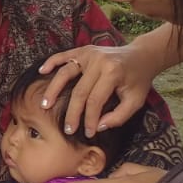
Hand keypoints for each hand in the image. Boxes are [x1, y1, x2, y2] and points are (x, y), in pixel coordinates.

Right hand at [36, 45, 152, 135]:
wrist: (141, 56)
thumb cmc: (138, 80)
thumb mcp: (136, 101)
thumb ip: (119, 116)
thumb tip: (98, 126)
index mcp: (113, 72)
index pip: (95, 100)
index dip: (90, 119)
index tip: (89, 133)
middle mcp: (99, 61)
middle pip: (79, 91)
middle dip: (72, 113)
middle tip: (67, 129)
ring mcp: (89, 53)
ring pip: (65, 72)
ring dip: (53, 90)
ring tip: (44, 105)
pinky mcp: (83, 50)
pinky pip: (63, 56)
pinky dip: (52, 62)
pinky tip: (42, 72)